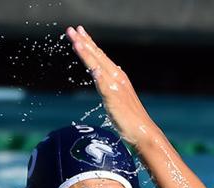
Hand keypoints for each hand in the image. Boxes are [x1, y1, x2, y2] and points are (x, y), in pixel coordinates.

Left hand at [66, 26, 156, 147]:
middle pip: (97, 57)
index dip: (88, 43)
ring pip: (99, 67)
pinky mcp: (115, 100)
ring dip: (87, 54)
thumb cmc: (129, 119)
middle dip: (83, 42)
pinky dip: (100, 78)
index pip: (99, 56)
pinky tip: (93, 70)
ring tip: (76, 42)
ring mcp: (116, 88)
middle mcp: (117, 78)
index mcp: (117, 76)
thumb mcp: (114, 97)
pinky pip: (105, 87)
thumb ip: (106, 84)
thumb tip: (98, 73)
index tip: (78, 32)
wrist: (143, 132)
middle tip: (71, 29)